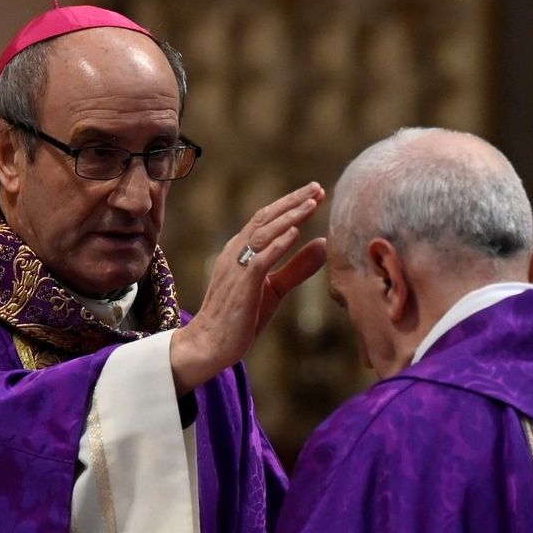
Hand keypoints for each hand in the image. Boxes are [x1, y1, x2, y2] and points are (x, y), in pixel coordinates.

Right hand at [170, 183, 328, 393]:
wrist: (210, 344)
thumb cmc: (240, 317)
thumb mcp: (274, 288)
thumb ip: (297, 267)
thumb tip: (322, 244)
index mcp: (241, 251)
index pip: (267, 220)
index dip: (291, 205)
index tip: (315, 194)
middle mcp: (236, 252)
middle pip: (266, 218)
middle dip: (292, 202)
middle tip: (318, 188)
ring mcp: (236, 267)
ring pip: (264, 233)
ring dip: (290, 217)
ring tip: (312, 203)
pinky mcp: (241, 284)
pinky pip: (260, 259)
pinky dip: (278, 244)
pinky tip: (296, 232)